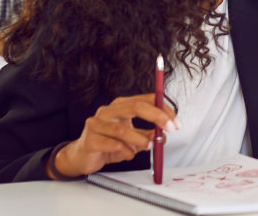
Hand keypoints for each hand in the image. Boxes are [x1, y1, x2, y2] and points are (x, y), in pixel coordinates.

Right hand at [49, 94, 178, 178]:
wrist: (82, 157)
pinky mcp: (90, 140)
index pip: (145, 100)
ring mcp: (96, 124)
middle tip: (169, 129)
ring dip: (140, 140)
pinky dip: (126, 152)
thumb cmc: (108, 144)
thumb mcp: (132, 138)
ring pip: (123, 129)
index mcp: (120, 105)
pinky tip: (128, 154)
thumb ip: (147, 135)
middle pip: (135, 107)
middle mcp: (108, 111)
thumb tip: (163, 136)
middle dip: (156, 117)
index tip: (175, 122)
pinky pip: (113, 145)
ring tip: (148, 147)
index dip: (163, 109)